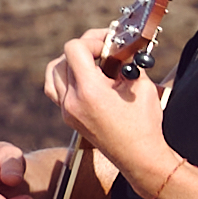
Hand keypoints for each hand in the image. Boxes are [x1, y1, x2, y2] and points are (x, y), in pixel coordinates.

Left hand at [45, 37, 175, 198]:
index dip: (93, 40)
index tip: (109, 45)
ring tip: (92, 62)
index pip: (74, 48)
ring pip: (53, 73)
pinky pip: (55, 89)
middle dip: (85, 48)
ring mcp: (66, 111)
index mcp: (89, 91)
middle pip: (63, 58)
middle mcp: (72, 101)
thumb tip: (118, 47)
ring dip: (70, 62)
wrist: (139, 157)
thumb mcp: (141, 85)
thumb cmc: (144, 124)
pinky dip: (66, 78)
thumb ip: (126, 61)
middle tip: (105, 49)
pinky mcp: (68, 117)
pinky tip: (84, 77)